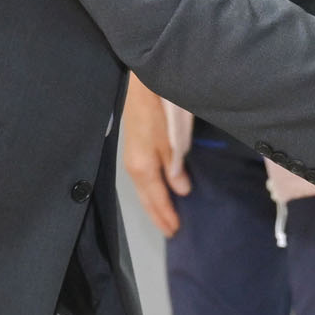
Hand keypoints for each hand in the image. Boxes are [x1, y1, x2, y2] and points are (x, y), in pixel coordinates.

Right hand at [121, 76, 190, 238]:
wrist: (144, 83)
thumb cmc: (160, 110)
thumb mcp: (173, 140)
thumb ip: (176, 167)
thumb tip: (181, 191)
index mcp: (142, 167)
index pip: (155, 199)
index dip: (165, 215)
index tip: (176, 231)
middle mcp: (134, 166)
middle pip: (145, 198)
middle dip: (157, 215)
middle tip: (170, 231)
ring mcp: (132, 156)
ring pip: (143, 188)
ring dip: (154, 204)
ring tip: (165, 216)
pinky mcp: (135, 146)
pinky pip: (143, 177)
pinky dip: (151, 190)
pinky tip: (160, 190)